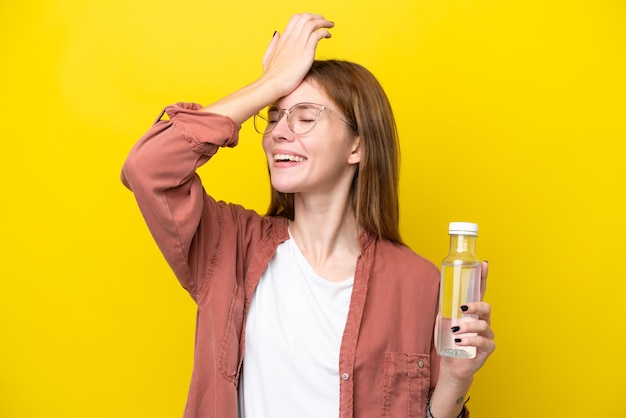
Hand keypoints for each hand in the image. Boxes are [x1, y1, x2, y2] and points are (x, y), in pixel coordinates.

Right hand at [260, 13, 334, 97]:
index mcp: (283, 39)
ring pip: (313, 23)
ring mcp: (299, 44)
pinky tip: (328, 36)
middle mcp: (291, 38)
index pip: (295, 18)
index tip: (313, 22)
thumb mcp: (268, 56)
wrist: (272, 84)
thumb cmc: (271, 76)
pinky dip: (325, 32)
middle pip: (306, 17)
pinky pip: (318, 35)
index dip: (306, 17)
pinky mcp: (306, 53)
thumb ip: (273, 43)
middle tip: (324, 21)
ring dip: (324, 22)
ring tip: (330, 25)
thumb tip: (277, 33)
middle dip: (317, 17)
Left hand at [440, 261, 495, 381]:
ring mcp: (487, 336)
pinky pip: (483, 342)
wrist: (451, 365)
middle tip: (462, 308)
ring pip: (484, 326)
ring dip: (468, 327)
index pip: (480, 292)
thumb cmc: (449, 342)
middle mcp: (483, 322)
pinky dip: (470, 340)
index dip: (483, 278)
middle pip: (487, 307)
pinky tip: (460, 342)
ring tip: (454, 332)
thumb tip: (439, 290)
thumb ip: (444, 307)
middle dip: (476, 306)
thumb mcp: (442, 321)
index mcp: (473, 313)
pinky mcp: (487, 349)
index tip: (484, 264)